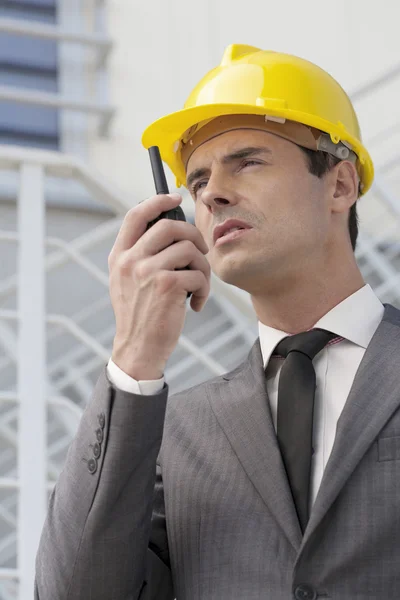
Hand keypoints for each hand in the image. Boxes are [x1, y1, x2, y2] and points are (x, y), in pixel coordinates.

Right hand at [108, 194, 209, 379]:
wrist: (138, 348)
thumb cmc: (139, 315)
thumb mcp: (126, 281)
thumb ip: (139, 255)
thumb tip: (169, 229)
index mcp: (119, 256)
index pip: (136, 215)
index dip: (157, 201)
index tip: (175, 198)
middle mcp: (130, 260)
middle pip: (170, 225)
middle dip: (193, 236)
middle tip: (200, 253)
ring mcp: (148, 272)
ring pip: (189, 249)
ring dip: (202, 267)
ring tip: (198, 285)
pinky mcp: (167, 286)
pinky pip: (198, 274)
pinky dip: (204, 289)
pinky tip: (196, 303)